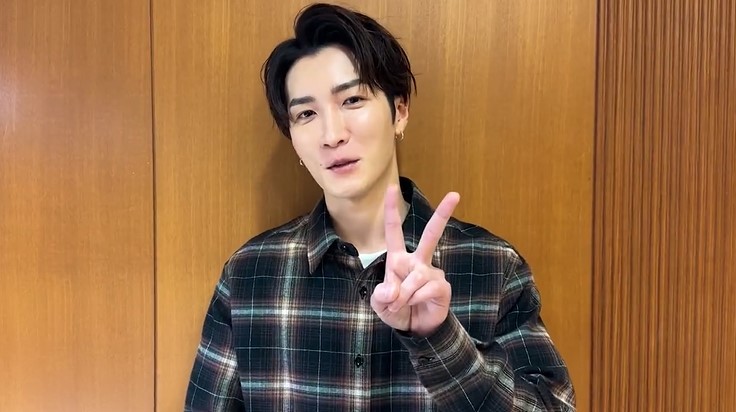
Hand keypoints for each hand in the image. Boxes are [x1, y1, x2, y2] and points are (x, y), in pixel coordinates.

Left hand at [370, 184, 459, 336]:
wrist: (415, 329)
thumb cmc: (397, 310)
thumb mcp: (380, 305)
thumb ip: (381, 296)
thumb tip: (392, 289)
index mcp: (398, 259)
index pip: (393, 231)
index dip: (390, 209)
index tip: (391, 188)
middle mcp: (417, 261)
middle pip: (430, 234)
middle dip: (443, 214)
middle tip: (455, 194)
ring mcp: (432, 272)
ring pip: (417, 277)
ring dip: (405, 295)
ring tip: (402, 305)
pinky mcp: (442, 286)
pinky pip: (426, 289)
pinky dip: (416, 300)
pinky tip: (416, 305)